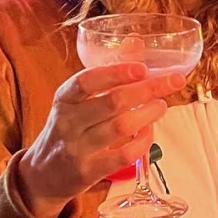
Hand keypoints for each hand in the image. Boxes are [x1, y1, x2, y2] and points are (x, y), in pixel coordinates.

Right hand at [15, 63, 186, 217]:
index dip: (116, 73)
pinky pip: (124, 155)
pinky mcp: (89, 171)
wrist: (43, 174)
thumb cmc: (68, 130)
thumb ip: (104, 77)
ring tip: (161, 105)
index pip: (86, 80)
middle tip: (174, 81)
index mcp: (64, 99)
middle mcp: (68, 122)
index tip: (142, 67)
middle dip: (147, 89)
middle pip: (112, 101)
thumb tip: (135, 43)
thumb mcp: (75, 103)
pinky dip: (143, 142)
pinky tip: (149, 132)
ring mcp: (78, 148)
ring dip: (148, 113)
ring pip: (121, 127)